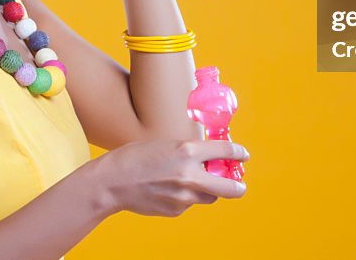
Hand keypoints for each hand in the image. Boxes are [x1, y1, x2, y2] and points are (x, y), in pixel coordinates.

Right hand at [93, 139, 248, 216]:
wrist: (112, 182)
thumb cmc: (135, 157)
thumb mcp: (166, 144)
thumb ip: (189, 152)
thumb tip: (209, 159)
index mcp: (188, 150)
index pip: (225, 151)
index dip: (238, 153)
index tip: (243, 155)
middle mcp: (190, 174)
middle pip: (230, 187)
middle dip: (237, 187)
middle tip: (239, 185)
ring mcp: (183, 196)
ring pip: (209, 197)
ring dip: (208, 190)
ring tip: (191, 181)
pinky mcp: (175, 210)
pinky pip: (189, 204)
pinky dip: (185, 197)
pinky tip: (167, 189)